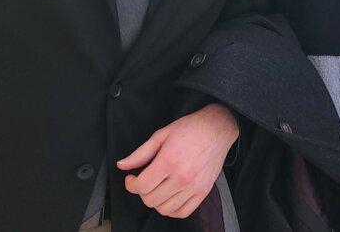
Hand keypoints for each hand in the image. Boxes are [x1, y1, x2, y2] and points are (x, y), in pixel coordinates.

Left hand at [116, 103, 238, 218]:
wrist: (217, 128)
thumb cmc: (190, 129)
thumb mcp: (161, 135)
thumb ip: (140, 153)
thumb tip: (122, 165)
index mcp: (169, 161)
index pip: (142, 186)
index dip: (131, 184)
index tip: (132, 178)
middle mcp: (182, 177)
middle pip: (150, 200)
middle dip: (142, 192)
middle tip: (145, 181)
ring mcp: (194, 186)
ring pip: (164, 209)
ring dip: (156, 201)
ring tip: (157, 189)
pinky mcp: (203, 191)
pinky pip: (182, 212)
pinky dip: (172, 210)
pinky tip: (169, 197)